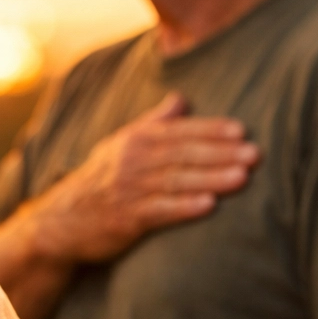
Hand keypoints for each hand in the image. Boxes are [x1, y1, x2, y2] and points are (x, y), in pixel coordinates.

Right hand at [0, 91, 258, 318]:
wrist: (62, 220)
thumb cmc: (101, 179)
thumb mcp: (121, 143)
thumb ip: (155, 122)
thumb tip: (182, 98)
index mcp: (136, 139)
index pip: (180, 131)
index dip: (211, 130)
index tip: (242, 131)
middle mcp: (132, 160)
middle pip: (184, 154)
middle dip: (221, 153)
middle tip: (255, 154)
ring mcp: (129, 189)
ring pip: (177, 180)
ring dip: (211, 178)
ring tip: (243, 177)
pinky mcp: (126, 218)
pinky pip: (159, 211)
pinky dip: (184, 207)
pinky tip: (209, 206)